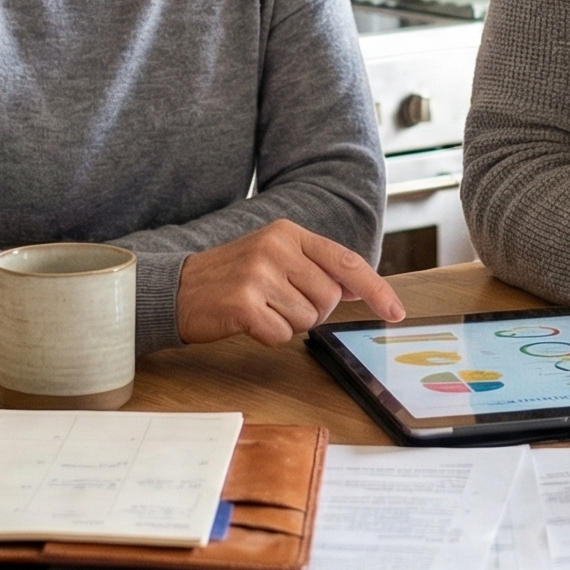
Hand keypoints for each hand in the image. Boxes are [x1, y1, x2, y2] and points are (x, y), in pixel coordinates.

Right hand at [177, 219, 406, 345]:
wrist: (174, 290)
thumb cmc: (230, 278)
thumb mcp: (272, 257)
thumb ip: (314, 267)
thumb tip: (360, 288)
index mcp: (287, 232)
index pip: (345, 261)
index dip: (376, 289)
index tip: (395, 312)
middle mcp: (276, 247)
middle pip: (329, 298)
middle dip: (311, 311)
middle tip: (277, 302)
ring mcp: (258, 274)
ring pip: (308, 320)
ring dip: (288, 324)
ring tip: (260, 309)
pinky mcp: (244, 303)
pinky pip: (282, 336)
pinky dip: (268, 337)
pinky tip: (248, 322)